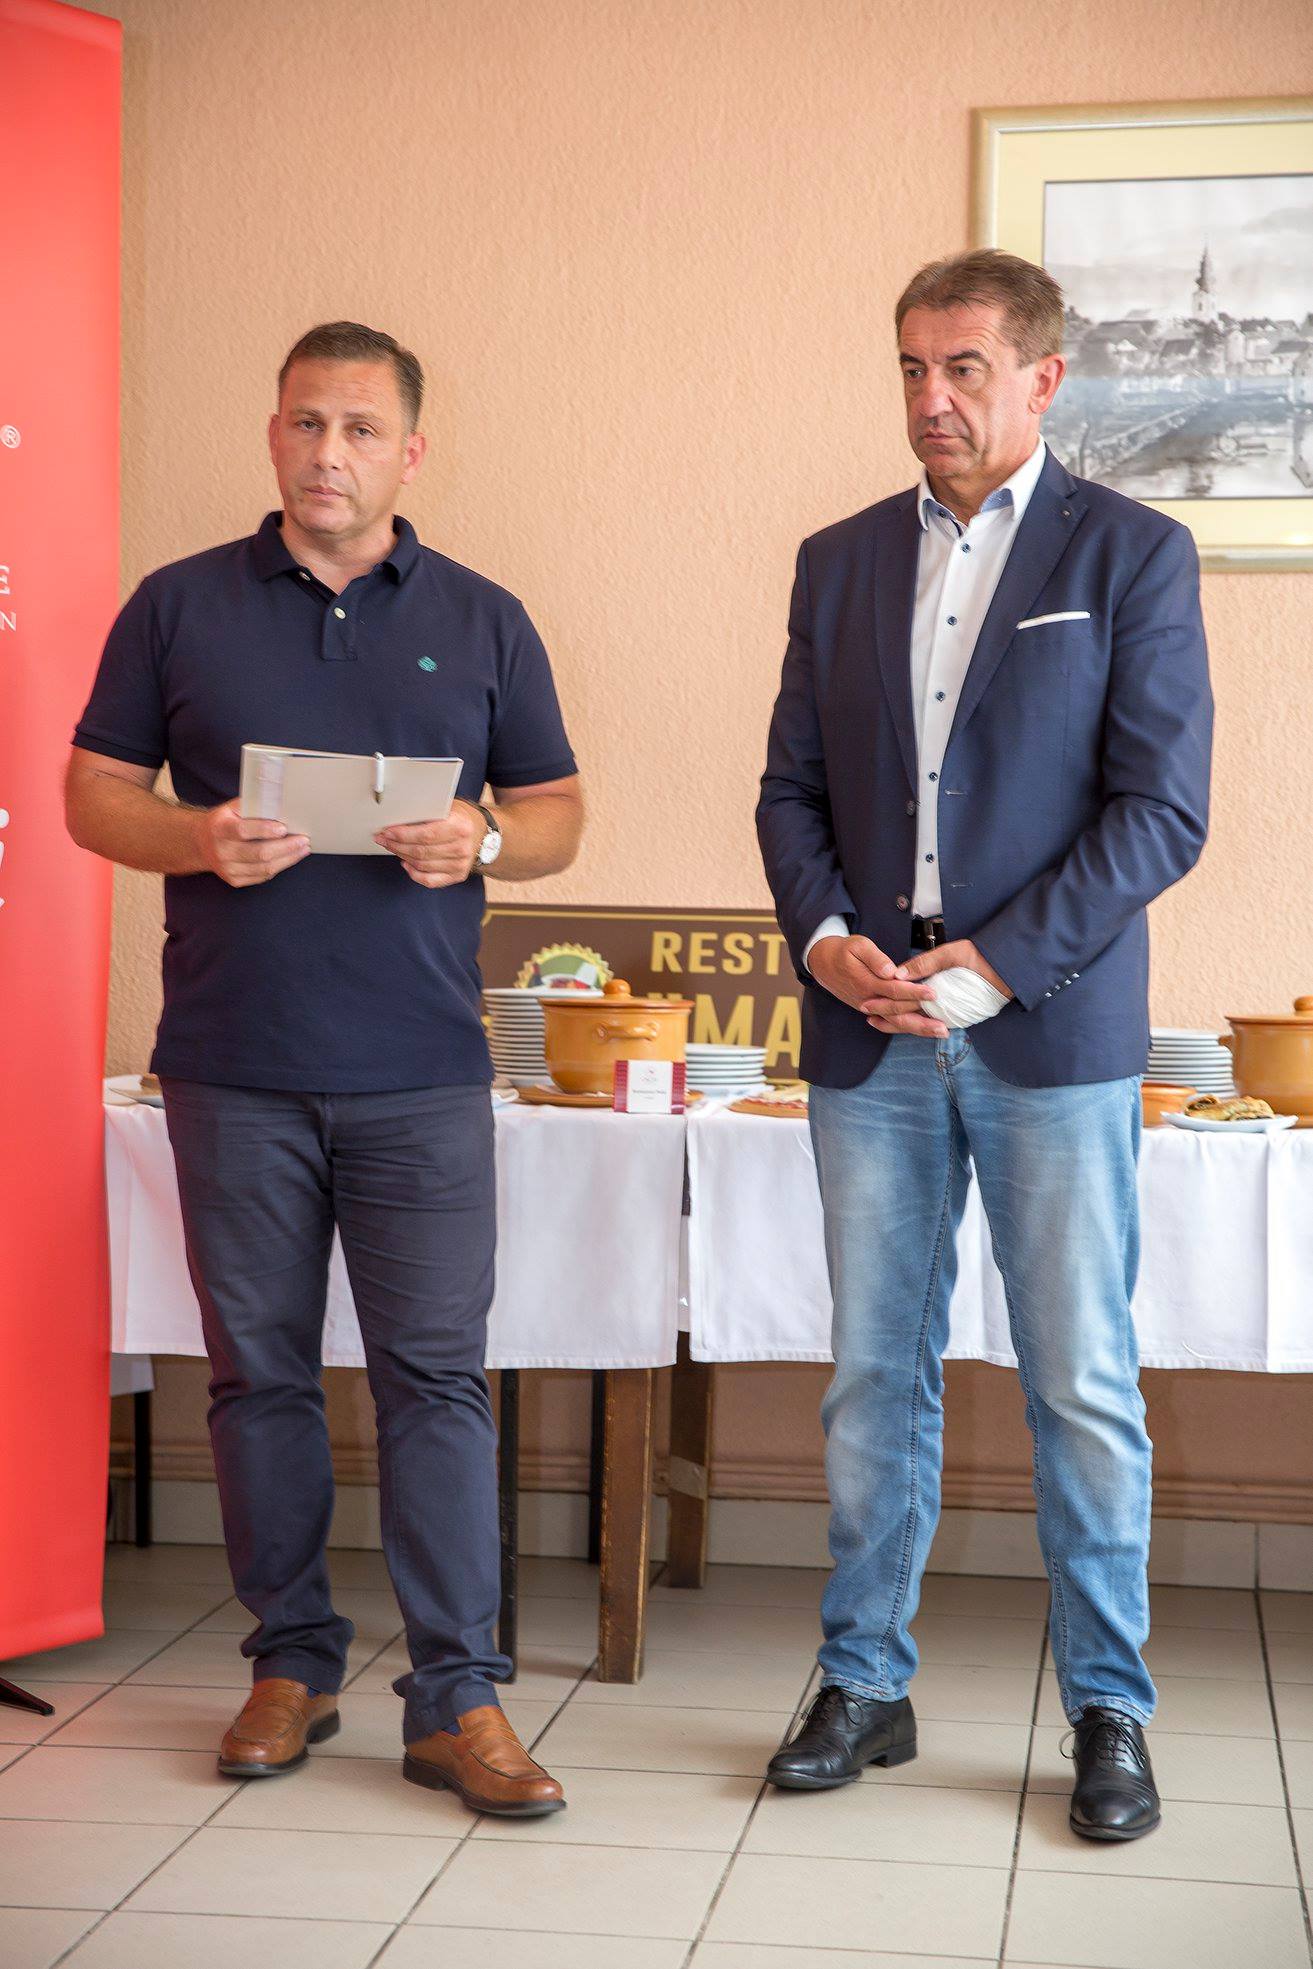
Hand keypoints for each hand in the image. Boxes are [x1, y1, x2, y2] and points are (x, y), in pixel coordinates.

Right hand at [197, 800, 309, 886]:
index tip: (284, 828)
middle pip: (259, 853)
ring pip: (264, 868)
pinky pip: (262, 876)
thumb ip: (251, 806)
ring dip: (288, 859)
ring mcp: (228, 868)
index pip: (243, 831)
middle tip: (303, 840)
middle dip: (286, 847)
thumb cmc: (223, 822)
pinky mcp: (234, 880)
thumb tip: (279, 804)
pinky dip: (279, 867)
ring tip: (303, 849)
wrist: (200, 843)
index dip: (265, 830)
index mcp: (219, 829)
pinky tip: (290, 858)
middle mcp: (222, 851)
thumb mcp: (230, 808)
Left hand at [374, 800, 484, 888]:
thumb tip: (397, 818)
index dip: (403, 835)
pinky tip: (406, 864)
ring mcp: (460, 864)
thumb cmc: (460, 818)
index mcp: (460, 826)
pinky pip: (430, 880)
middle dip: (397, 845)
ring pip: (422, 866)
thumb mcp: (447, 807)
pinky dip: (414, 873)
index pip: (426, 834)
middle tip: (384, 839)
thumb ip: (426, 812)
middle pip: (421, 852)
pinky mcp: (457, 875)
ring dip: (402, 857)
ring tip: (392, 848)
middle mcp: (462, 847)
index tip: (387, 832)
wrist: (482, 834)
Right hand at [810, 934, 945, 1035]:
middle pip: (898, 1014)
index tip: (933, 993)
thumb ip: (875, 958)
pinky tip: (923, 1030)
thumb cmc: (843, 951)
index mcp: (867, 983)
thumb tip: (890, 970)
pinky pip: (890, 1022)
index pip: (894, 990)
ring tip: (940, 1032)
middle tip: (943, 1026)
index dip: (914, 992)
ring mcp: (869, 1007)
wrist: (822, 964)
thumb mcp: (857, 945)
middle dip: (922, 1021)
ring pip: (895, 1022)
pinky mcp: (871, 1009)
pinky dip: (907, 1027)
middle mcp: (868, 1000)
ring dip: (918, 1029)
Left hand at [870, 938, 1013, 1030]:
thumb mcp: (954, 954)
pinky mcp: (958, 1015)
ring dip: (897, 1022)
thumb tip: (898, 972)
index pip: (905, 1004)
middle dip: (885, 1016)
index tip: (866, 1002)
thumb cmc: (985, 958)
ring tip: (878, 1021)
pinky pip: (931, 1021)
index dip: (884, 1003)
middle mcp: (944, 1011)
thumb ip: (925, 963)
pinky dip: (914, 1021)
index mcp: (940, 997)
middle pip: (908, 1017)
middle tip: (865, 1012)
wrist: (1014, 970)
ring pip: (919, 1023)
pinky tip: (904, 1019)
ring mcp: (952, 1016)